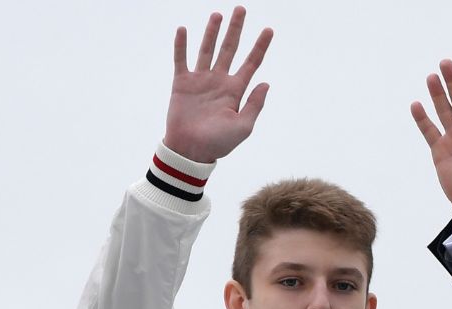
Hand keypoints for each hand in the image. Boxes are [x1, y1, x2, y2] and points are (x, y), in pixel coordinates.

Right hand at [163, 6, 272, 162]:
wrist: (191, 151)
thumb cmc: (219, 143)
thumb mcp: (243, 127)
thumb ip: (254, 104)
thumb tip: (266, 83)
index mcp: (236, 90)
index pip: (251, 63)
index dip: (260, 46)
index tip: (269, 30)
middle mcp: (219, 81)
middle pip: (230, 49)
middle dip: (236, 29)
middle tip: (241, 9)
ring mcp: (200, 80)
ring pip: (207, 49)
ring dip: (212, 32)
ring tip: (218, 15)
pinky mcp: (182, 83)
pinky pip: (181, 60)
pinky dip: (182, 45)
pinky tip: (184, 30)